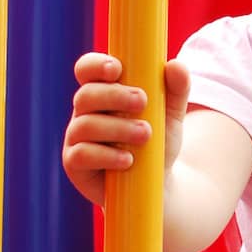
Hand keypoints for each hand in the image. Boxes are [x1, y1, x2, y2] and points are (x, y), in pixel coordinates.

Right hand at [61, 51, 189, 207]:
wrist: (158, 185)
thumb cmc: (159, 145)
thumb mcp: (172, 116)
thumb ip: (176, 89)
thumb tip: (177, 65)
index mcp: (102, 94)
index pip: (87, 70)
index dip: (95, 65)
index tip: (117, 69)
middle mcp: (85, 113)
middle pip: (86, 95)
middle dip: (114, 95)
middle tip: (142, 101)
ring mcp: (77, 139)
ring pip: (85, 125)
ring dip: (116, 127)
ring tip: (146, 134)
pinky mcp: (75, 165)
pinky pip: (81, 155)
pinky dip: (106, 156)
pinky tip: (128, 160)